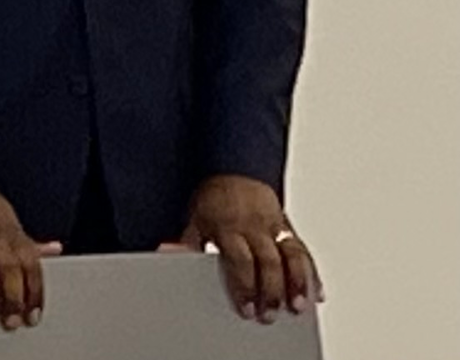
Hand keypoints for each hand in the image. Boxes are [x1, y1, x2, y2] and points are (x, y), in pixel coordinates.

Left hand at [173, 175, 321, 321]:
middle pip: (268, 262)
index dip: (245, 286)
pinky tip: (315, 292)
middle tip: (269, 315)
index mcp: (229, 227)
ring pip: (292, 256)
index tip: (246, 308)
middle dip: (271, 291)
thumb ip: (190, 243)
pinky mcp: (288, 227)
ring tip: (297, 307)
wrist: (234, 171)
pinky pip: (303, 251)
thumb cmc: (212, 200)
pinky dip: (311, 273)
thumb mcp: (194, 220)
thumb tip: (170, 256)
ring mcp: (274, 226)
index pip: (240, 260)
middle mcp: (254, 227)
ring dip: (297, 283)